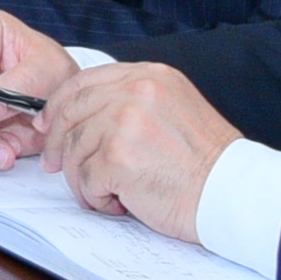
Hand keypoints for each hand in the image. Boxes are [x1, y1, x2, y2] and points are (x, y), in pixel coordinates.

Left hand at [38, 61, 236, 241]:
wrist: (233, 193)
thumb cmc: (206, 162)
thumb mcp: (173, 108)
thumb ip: (130, 102)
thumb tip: (78, 115)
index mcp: (149, 75)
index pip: (84, 82)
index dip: (59, 105)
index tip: (48, 124)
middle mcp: (135, 92)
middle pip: (71, 112)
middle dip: (58, 143)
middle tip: (57, 166)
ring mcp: (124, 123)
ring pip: (75, 150)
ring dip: (84, 178)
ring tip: (109, 193)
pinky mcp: (117, 158)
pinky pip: (86, 179)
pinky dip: (97, 197)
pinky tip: (121, 203)